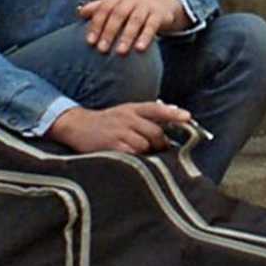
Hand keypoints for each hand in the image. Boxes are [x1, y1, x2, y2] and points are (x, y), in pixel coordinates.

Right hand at [48, 101, 192, 154]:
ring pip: (145, 144)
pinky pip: (132, 153)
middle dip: (161, 143)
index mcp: (132, 108)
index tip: (188, 117)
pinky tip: (131, 157)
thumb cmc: (107, 121)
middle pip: (155, 131)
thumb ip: (146, 115)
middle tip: (159, 149)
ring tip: (141, 153)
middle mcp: (127, 117)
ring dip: (147, 152)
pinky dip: (136, 157)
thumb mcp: (125, 112)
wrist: (77, 126)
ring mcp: (119, 131)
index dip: (173, 113)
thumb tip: (174, 114)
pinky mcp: (111, 145)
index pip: (156, 108)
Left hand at [78, 0, 183, 54]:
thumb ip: (98, 9)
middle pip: (118, 14)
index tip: (90, 42)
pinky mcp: (158, 14)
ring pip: (135, 20)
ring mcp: (145, 5)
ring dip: (127, 36)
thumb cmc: (130, 10)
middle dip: (109, 32)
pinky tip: (140, 49)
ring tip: (120, 52)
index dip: (96, 25)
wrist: (159, 6)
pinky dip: (146, 37)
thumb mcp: (115, 6)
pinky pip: (151, 26)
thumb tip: (79, 12)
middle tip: (102, 50)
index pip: (104, 9)